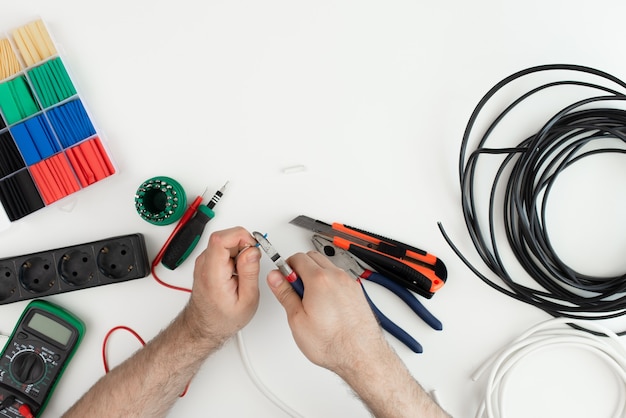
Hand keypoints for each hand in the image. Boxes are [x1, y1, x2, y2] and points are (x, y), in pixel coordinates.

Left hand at [185, 227, 260, 344]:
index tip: (253, 248)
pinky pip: (223, 248)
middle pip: (225, 236)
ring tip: (243, 272)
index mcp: (213, 274)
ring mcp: (203, 261)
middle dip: (244, 244)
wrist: (204, 326)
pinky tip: (237, 272)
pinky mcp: (206, 261)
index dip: (241, 236)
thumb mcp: (247, 300)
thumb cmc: (223, 318)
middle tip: (251, 263)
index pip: (221, 239)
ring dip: (240, 250)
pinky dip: (234, 255)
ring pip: (225, 240)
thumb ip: (250, 272)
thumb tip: (253, 250)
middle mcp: (204, 264)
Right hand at [266, 251, 385, 374]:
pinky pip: (339, 279)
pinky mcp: (357, 292)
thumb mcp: (297, 320)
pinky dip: (329, 284)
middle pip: (313, 257)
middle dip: (300, 268)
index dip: (285, 267)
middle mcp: (337, 277)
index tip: (282, 279)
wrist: (361, 355)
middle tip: (294, 290)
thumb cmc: (332, 343)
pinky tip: (325, 305)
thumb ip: (284, 293)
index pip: (297, 258)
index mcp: (320, 279)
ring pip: (327, 267)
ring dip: (316, 275)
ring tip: (310, 301)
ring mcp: (349, 284)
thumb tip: (275, 278)